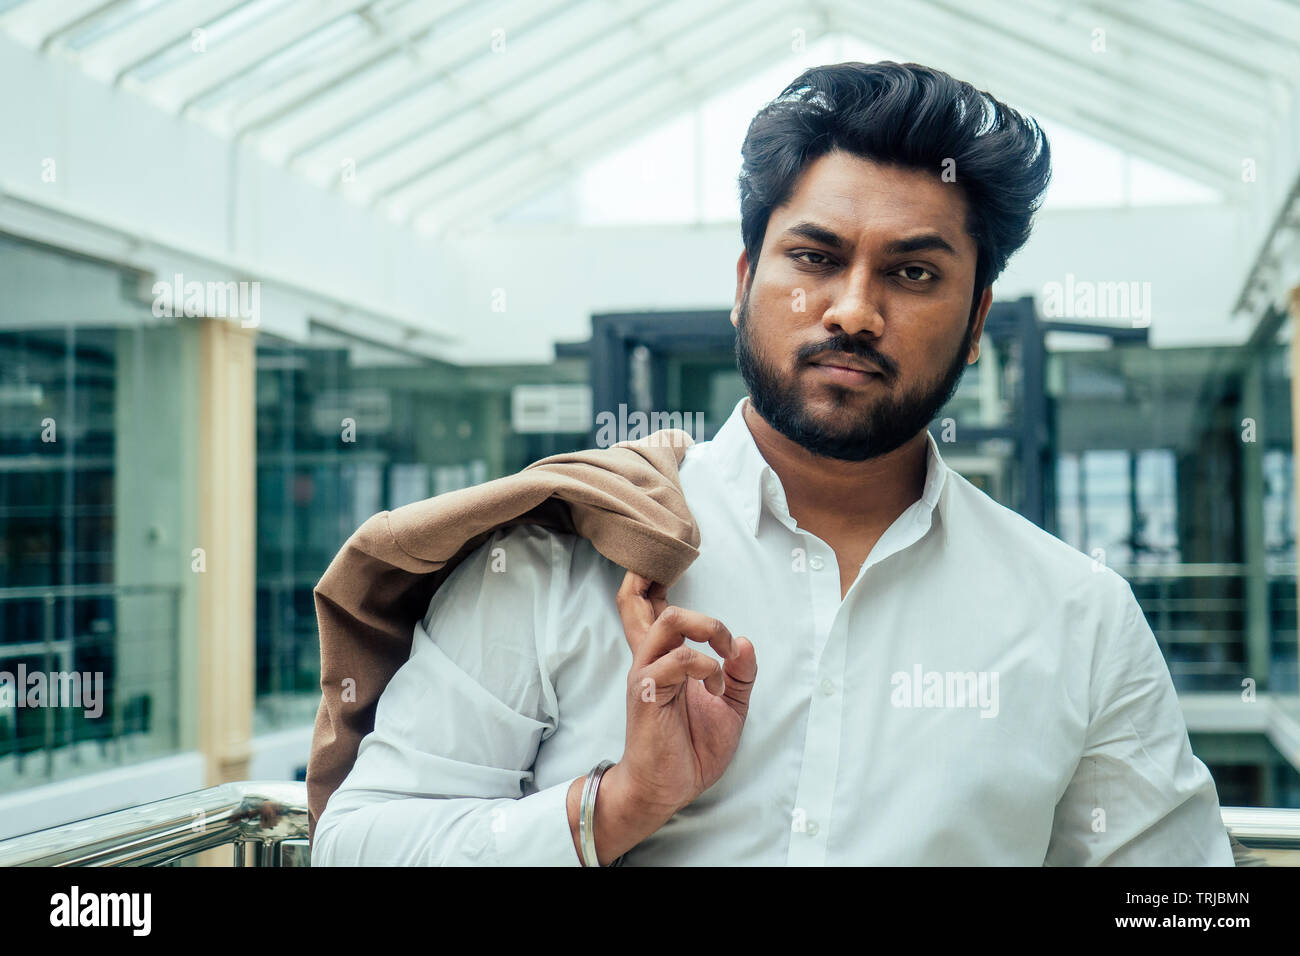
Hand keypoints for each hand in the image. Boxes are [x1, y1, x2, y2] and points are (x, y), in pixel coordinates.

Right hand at [608, 570, 757, 819]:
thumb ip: (740, 673)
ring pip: (668, 624)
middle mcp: (649, 660)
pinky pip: (678, 661)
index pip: (644, 609)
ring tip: (725, 654)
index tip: (667, 571)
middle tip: (725, 639)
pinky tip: (716, 687)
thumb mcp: (730, 707)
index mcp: (663, 659)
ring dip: (706, 629)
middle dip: (699, 611)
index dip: (647, 581)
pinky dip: (707, 667)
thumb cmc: (691, 747)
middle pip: (650, 605)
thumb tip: (746, 642)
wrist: (667, 789)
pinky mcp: (648, 694)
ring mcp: (646, 675)